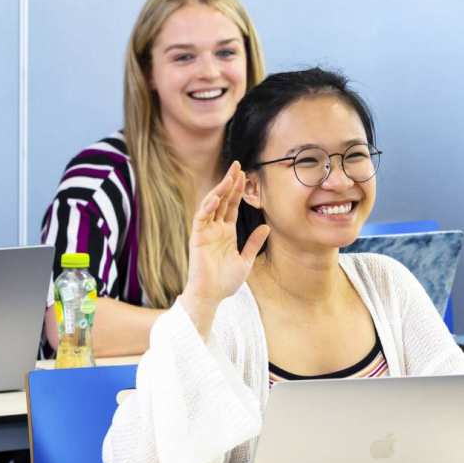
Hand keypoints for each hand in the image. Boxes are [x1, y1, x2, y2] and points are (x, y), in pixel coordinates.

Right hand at [181, 162, 269, 328]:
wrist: (211, 296)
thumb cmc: (225, 282)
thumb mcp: (246, 260)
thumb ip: (254, 243)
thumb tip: (266, 226)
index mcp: (226, 232)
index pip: (232, 206)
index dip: (238, 190)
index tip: (244, 174)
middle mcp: (215, 229)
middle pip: (222, 200)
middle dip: (229, 183)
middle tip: (236, 165)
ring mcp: (205, 232)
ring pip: (211, 205)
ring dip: (219, 190)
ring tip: (229, 177)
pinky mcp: (197, 238)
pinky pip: (201, 218)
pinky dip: (207, 206)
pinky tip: (216, 197)